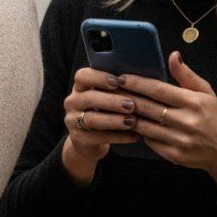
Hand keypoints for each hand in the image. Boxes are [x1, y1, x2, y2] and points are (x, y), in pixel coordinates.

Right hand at [59, 67, 140, 185]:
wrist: (91, 140)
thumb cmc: (107, 112)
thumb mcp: (108, 98)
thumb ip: (119, 88)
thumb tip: (144, 80)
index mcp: (80, 87)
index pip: (82, 76)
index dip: (99, 77)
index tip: (117, 82)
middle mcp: (72, 102)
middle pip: (88, 98)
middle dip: (111, 101)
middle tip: (131, 105)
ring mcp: (72, 120)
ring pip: (91, 119)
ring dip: (114, 120)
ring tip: (133, 121)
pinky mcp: (78, 138)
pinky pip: (98, 137)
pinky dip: (118, 137)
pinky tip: (135, 136)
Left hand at [120, 51, 216, 193]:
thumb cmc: (213, 117)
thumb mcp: (205, 92)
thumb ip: (186, 75)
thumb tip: (173, 55)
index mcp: (194, 102)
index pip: (158, 90)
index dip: (137, 83)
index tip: (121, 78)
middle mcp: (187, 121)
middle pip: (147, 107)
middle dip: (125, 98)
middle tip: (109, 90)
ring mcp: (180, 140)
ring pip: (144, 125)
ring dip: (125, 115)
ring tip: (112, 106)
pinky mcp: (174, 155)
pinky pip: (148, 141)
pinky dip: (136, 132)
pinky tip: (125, 124)